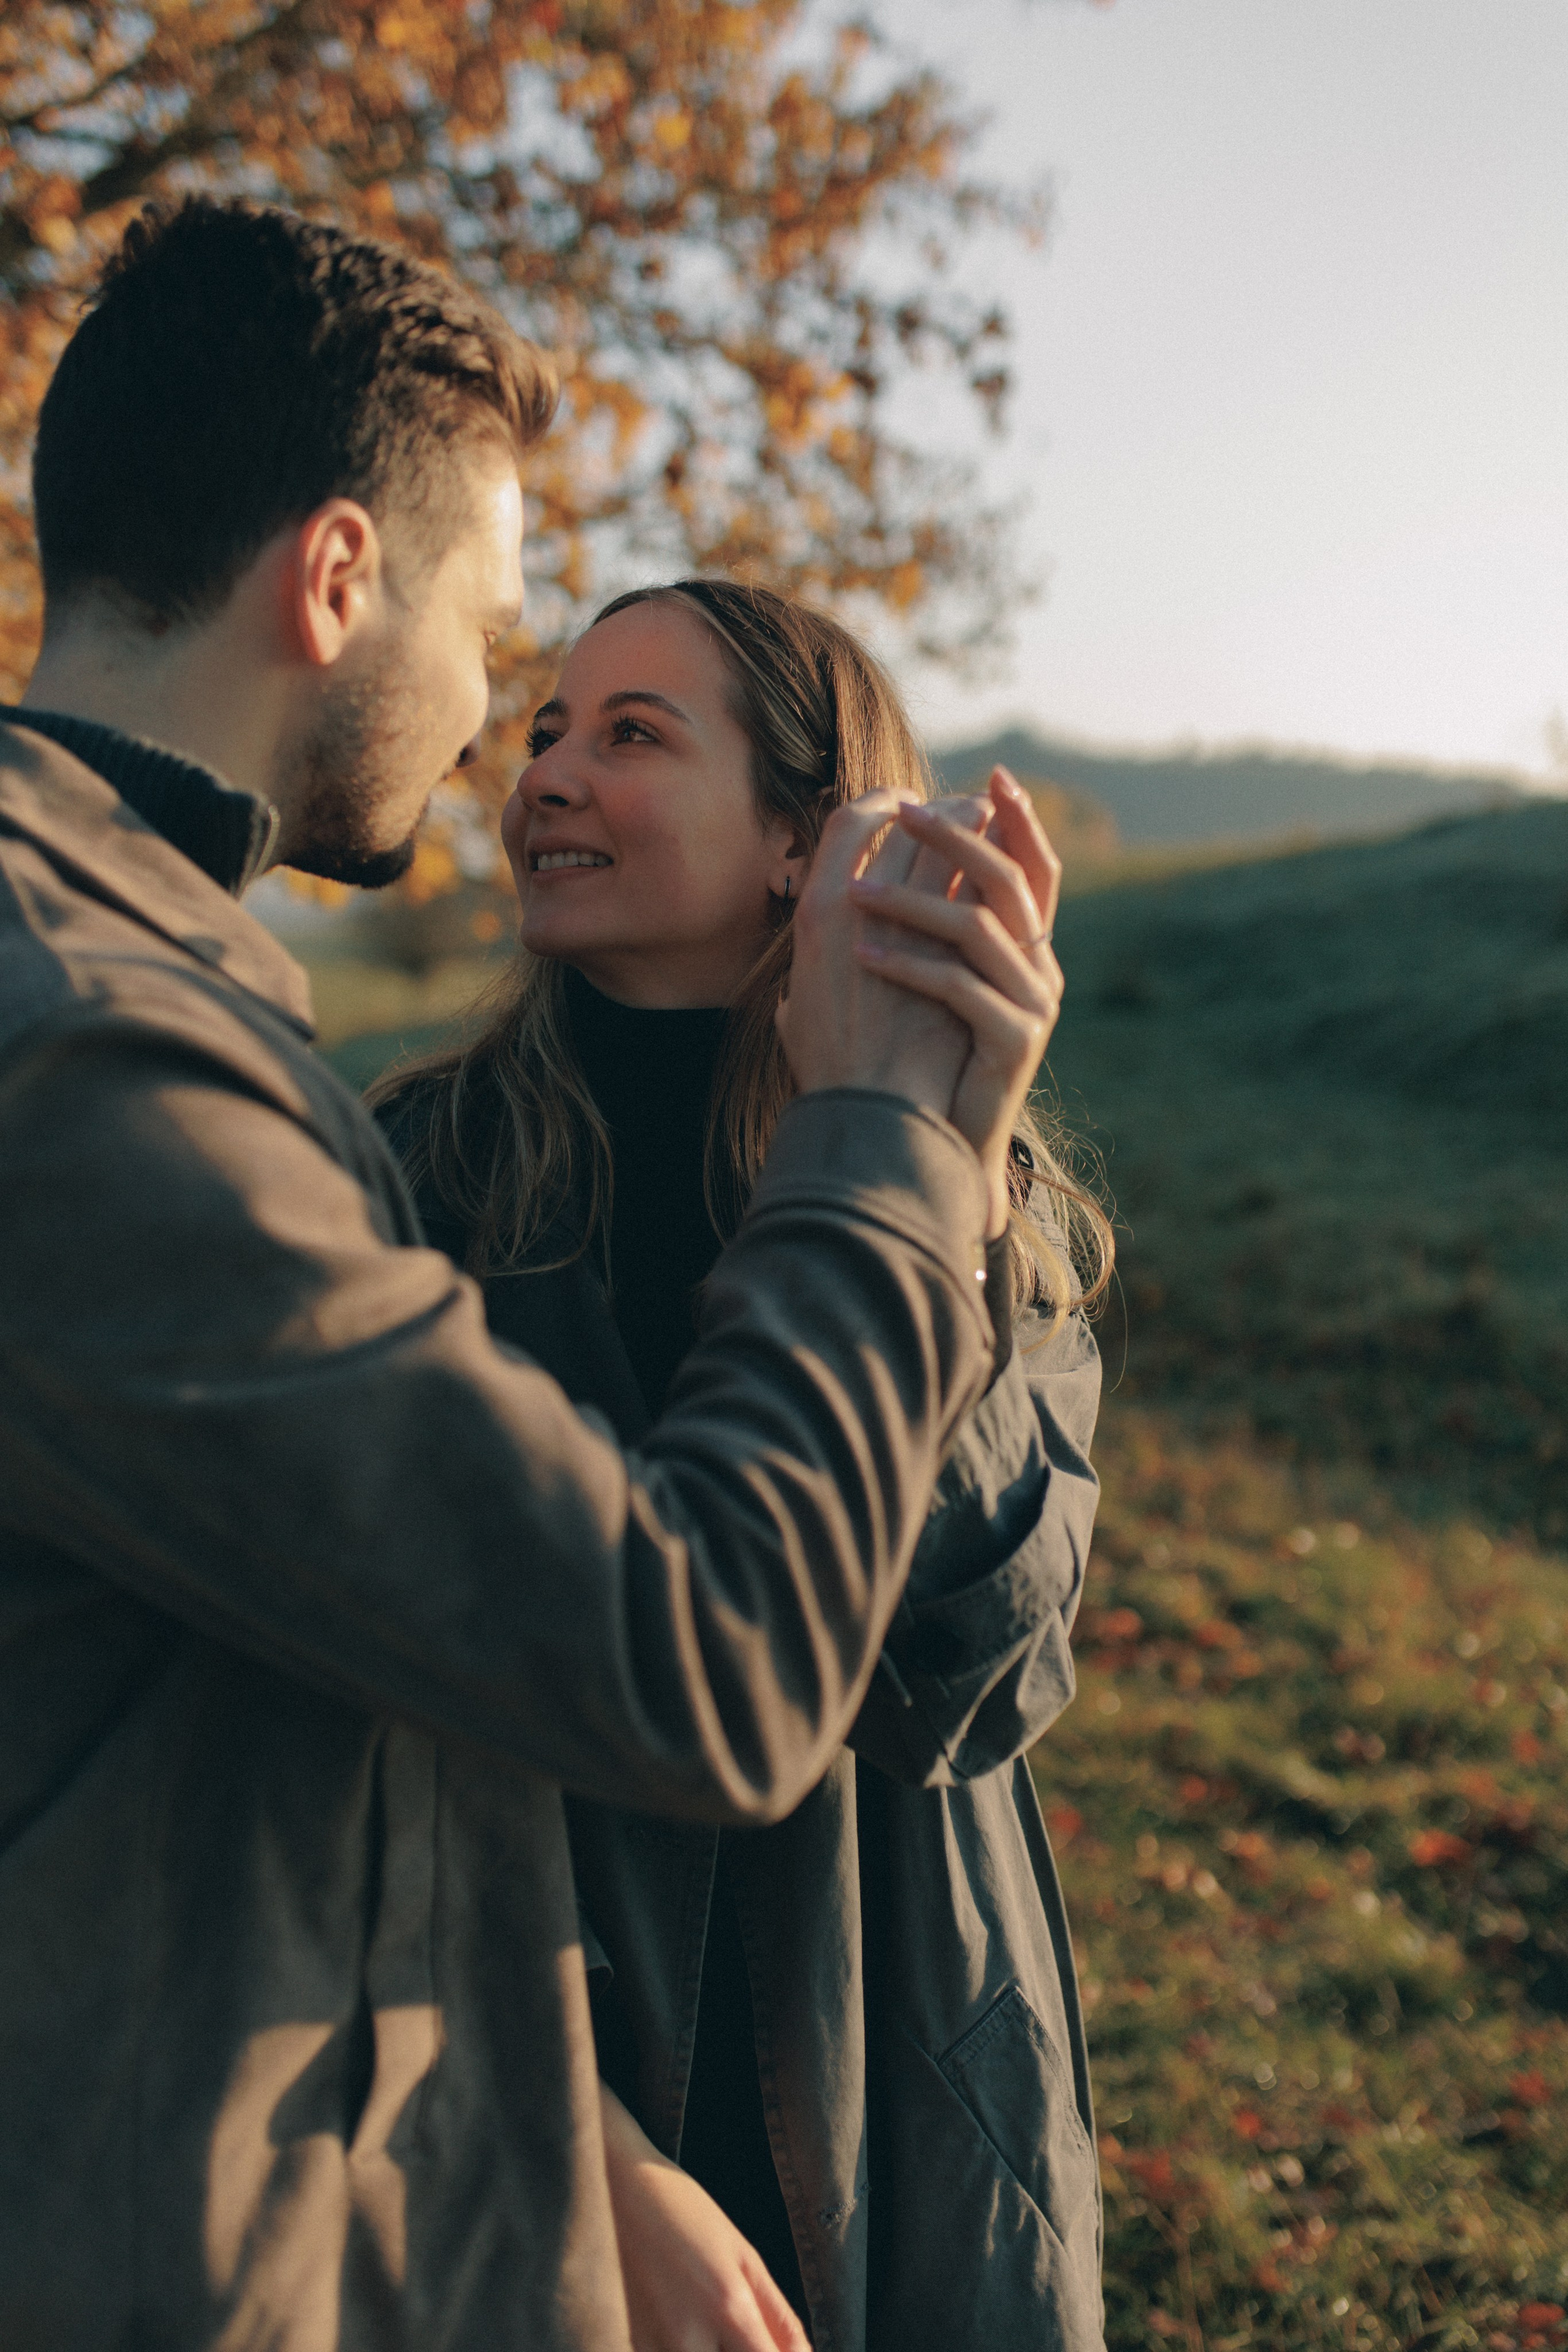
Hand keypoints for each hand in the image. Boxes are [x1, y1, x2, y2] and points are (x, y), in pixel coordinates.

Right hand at [599, 2084, 808, 2351]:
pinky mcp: (620, 2345)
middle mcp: (686, 2339)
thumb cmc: (681, 2210)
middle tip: (735, 2332)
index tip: (772, 2349)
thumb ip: (777, 2316)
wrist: (609, 2185)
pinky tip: (673, 2315)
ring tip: (698, 2312)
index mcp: (729, 2308)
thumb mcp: (742, 2254)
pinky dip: (675, 2346)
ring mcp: (647, 2347)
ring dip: (707, 2351)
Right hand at [775, 790, 967, 1118]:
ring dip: (977, 830)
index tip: (904, 807)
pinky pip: (981, 887)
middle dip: (943, 810)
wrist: (874, 1109)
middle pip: (911, 825)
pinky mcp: (955, 947)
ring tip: (996, 827)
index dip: (880, 805)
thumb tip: (796, 1001)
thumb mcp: (798, 1022)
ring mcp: (913, 923)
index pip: (848, 821)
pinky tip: (1010, 873)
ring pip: (953, 847)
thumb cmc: (832, 1073)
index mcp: (816, 911)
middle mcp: (860, 903)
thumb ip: (798, 996)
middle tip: (968, 809)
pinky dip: (996, 870)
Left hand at [848, 768, 1063, 1237]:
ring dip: (910, 902)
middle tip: (909, 810)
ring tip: (855, 893)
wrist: (946, 1147)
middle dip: (958, 837)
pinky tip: (862, 955)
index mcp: (1027, 950)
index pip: (1035, 868)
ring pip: (977, 927)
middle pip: (1008, 879)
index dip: (1021, 820)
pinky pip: (960, 987)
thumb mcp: (930, 986)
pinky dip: (906, 966)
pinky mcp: (1014, 1040)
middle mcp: (1041, 970)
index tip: (992, 777)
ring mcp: (1033, 1005)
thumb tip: (882, 869)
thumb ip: (928, 936)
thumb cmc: (929, 1066)